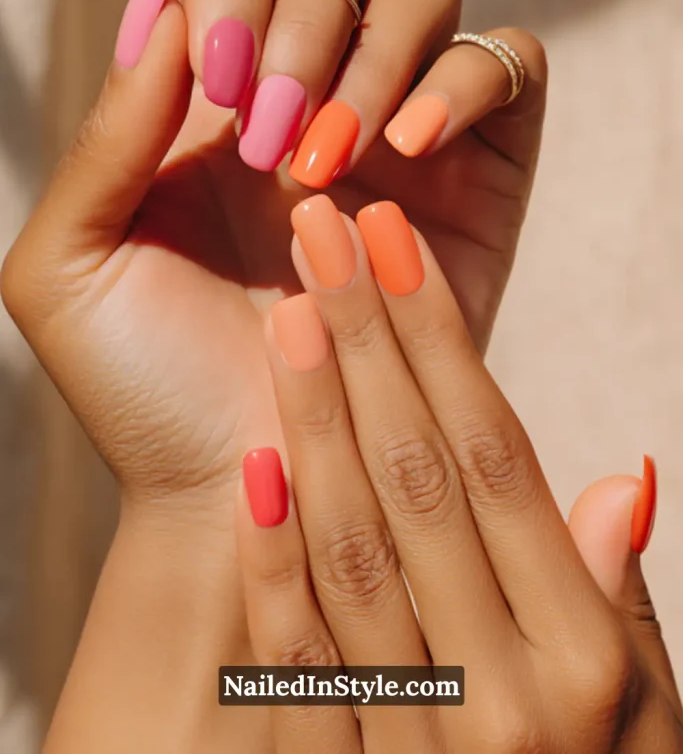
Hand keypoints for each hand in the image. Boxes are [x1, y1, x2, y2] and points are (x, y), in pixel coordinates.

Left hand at [1, 0, 545, 507]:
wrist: (247, 483)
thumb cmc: (147, 383)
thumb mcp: (71, 262)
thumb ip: (105, 135)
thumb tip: (169, 14)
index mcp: (204, 87)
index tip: (212, 82)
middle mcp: (304, 80)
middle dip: (299, 14)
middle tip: (267, 131)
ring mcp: (396, 117)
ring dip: (374, 48)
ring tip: (331, 159)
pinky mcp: (478, 168)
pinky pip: (506, 62)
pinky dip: (461, 82)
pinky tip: (404, 155)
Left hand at [237, 195, 680, 752]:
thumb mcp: (649, 706)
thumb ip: (621, 593)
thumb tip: (623, 474)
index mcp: (584, 657)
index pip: (495, 461)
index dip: (441, 341)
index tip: (394, 247)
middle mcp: (501, 694)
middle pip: (417, 478)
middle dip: (366, 339)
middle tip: (326, 231)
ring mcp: (413, 739)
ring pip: (351, 547)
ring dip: (312, 417)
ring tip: (285, 308)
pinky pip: (295, 660)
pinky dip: (270, 561)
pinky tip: (254, 462)